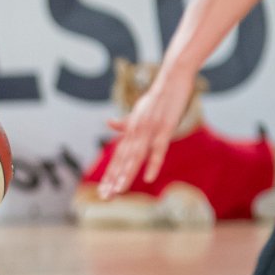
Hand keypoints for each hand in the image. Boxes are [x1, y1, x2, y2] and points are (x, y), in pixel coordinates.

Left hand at [97, 62, 195, 197]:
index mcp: (131, 130)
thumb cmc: (157, 96)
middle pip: (123, 160)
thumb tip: (108, 122)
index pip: (118, 157)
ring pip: (136, 157)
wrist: (171, 77)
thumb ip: (125, 121)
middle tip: (104, 197)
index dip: (110, 174)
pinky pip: (158, 150)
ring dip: (127, 175)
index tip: (102, 190)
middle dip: (113, 179)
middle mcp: (136, 131)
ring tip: (118, 191)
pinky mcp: (165, 128)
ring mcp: (149, 130)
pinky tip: (148, 178)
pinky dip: (153, 164)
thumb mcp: (139, 110)